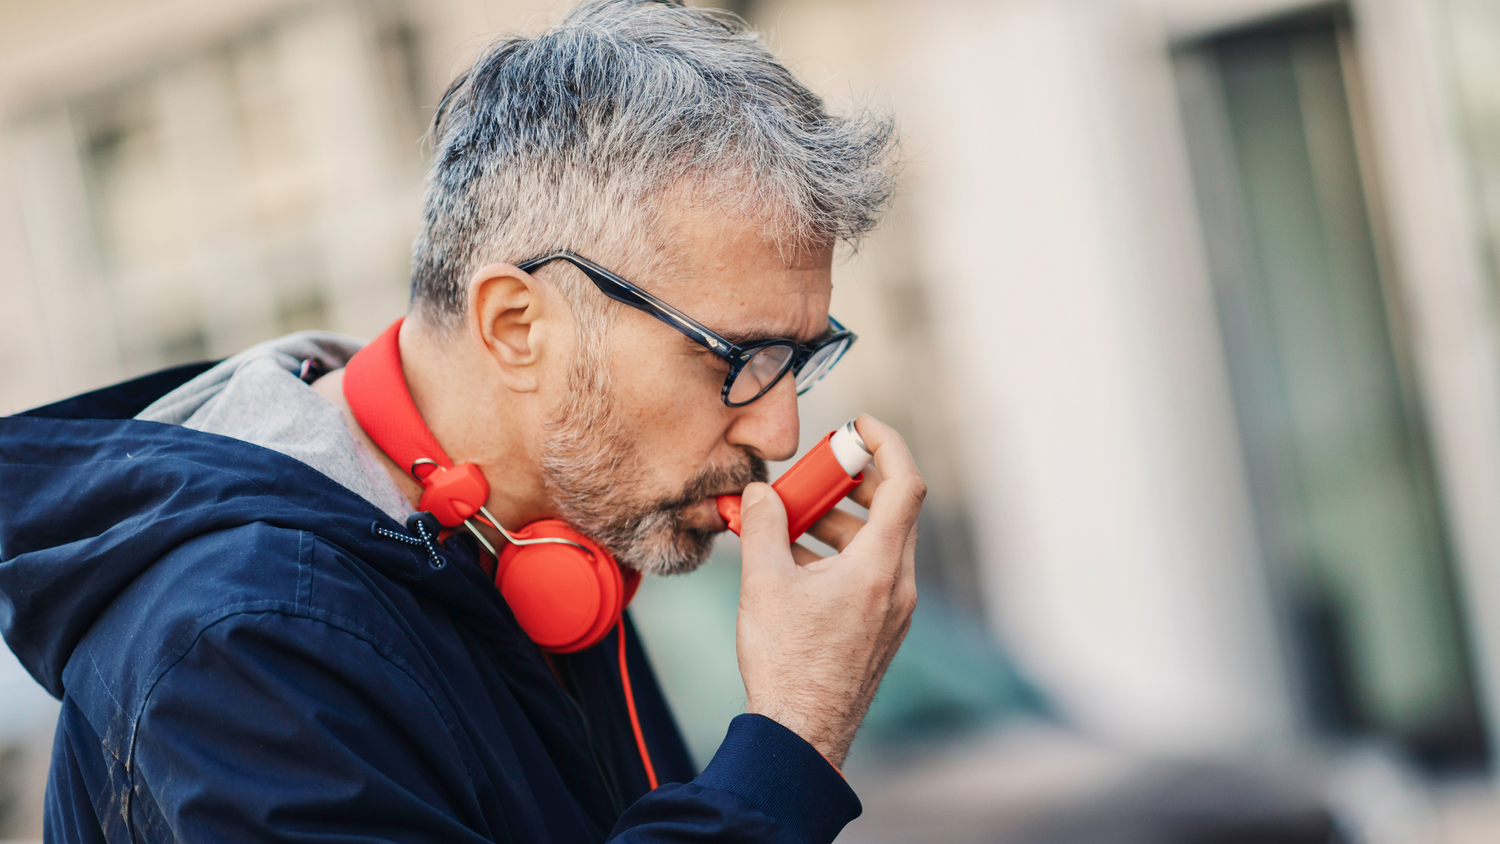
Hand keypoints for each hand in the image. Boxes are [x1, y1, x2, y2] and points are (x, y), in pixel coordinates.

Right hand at [735, 415, 923, 767]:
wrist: (800, 735)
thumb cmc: (786, 664)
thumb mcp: (764, 584)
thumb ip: (763, 526)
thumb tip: (759, 492)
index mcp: (879, 567)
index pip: (905, 483)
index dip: (886, 443)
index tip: (857, 425)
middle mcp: (898, 585)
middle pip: (893, 509)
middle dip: (852, 482)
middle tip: (812, 475)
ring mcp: (894, 611)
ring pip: (879, 542)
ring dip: (840, 520)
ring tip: (791, 521)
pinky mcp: (881, 629)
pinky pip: (871, 572)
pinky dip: (841, 552)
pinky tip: (797, 562)